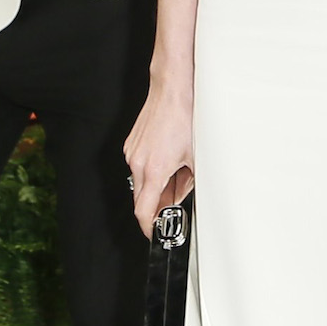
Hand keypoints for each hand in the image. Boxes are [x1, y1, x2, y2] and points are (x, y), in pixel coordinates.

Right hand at [124, 80, 193, 237]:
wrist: (172, 91)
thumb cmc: (185, 119)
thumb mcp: (195, 158)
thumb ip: (187, 183)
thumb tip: (181, 195)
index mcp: (154, 170)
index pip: (143, 211)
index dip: (148, 227)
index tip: (153, 234)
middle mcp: (137, 163)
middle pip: (142, 198)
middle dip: (157, 204)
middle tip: (174, 200)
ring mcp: (131, 152)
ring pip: (141, 181)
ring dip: (156, 184)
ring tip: (176, 170)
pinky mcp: (131, 144)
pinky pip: (139, 166)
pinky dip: (152, 170)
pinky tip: (168, 158)